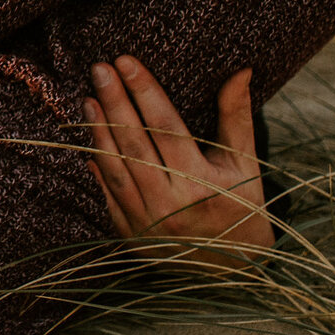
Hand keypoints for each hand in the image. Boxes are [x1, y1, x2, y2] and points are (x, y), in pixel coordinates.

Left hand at [85, 58, 272, 264]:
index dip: (145, 92)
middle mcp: (172, 204)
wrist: (233, 274)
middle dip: (115, 102)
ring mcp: (147, 222)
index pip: (166, 127)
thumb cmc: (243, 209)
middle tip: (100, 68)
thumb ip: (237, 117)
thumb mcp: (246, 165)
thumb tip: (241, 70)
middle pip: (135, 143)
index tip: (127, 61)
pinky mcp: (130, 234)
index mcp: (203, 183)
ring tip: (89, 97)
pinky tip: (88, 137)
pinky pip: (108, 193)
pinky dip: (98, 165)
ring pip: (115, 168)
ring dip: (98, 131)